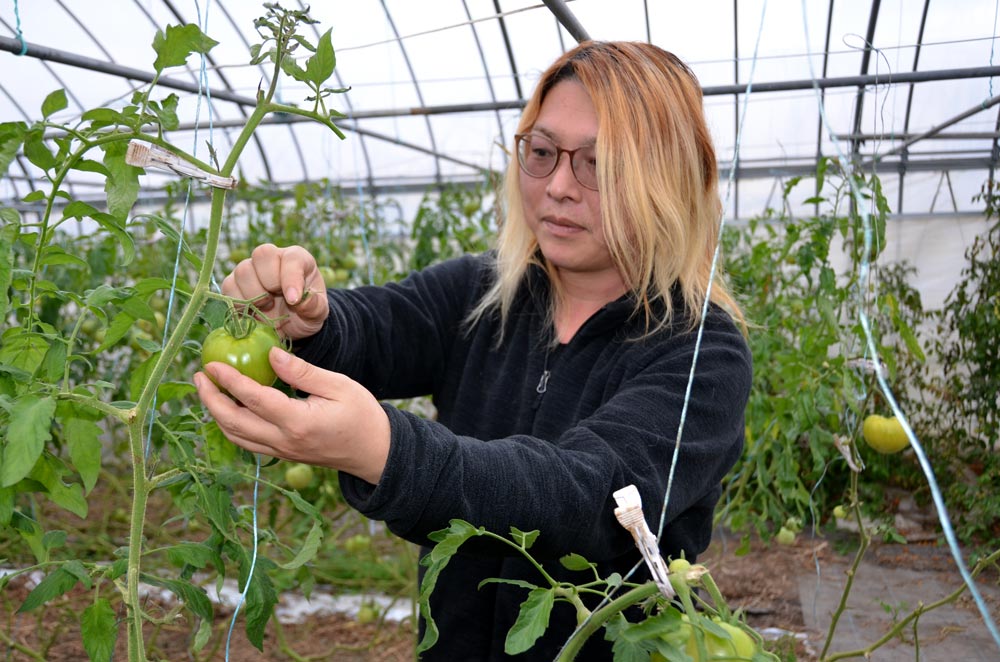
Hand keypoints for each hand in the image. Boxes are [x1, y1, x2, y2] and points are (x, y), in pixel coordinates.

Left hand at [195, 346, 389, 484]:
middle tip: (199, 376)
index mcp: (298, 422)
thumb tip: (272, 354)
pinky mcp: (283, 455)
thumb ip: (303, 371)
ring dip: (216, 413)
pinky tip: (229, 408)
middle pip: (233, 422)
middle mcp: (284, 441)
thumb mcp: (339, 386)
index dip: (228, 380)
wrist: (375, 452)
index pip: (253, 399)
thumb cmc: (362, 415)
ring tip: (208, 390)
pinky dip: (231, 425)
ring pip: (236, 436)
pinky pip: (247, 442)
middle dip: (210, 399)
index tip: (211, 365)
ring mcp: (281, 452)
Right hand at [226, 243, 328, 339]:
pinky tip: (251, 312)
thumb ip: (314, 306)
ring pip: (243, 271)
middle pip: (262, 255)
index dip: (291, 278)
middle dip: (269, 283)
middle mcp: (273, 258)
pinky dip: (238, 303)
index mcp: (298, 259)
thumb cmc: (306, 312)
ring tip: (266, 308)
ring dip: (253, 295)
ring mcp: (251, 268)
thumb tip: (300, 300)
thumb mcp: (317, 313)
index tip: (293, 300)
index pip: (291, 258)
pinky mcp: (235, 282)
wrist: (289, 324)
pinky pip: (228, 287)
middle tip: (276, 301)